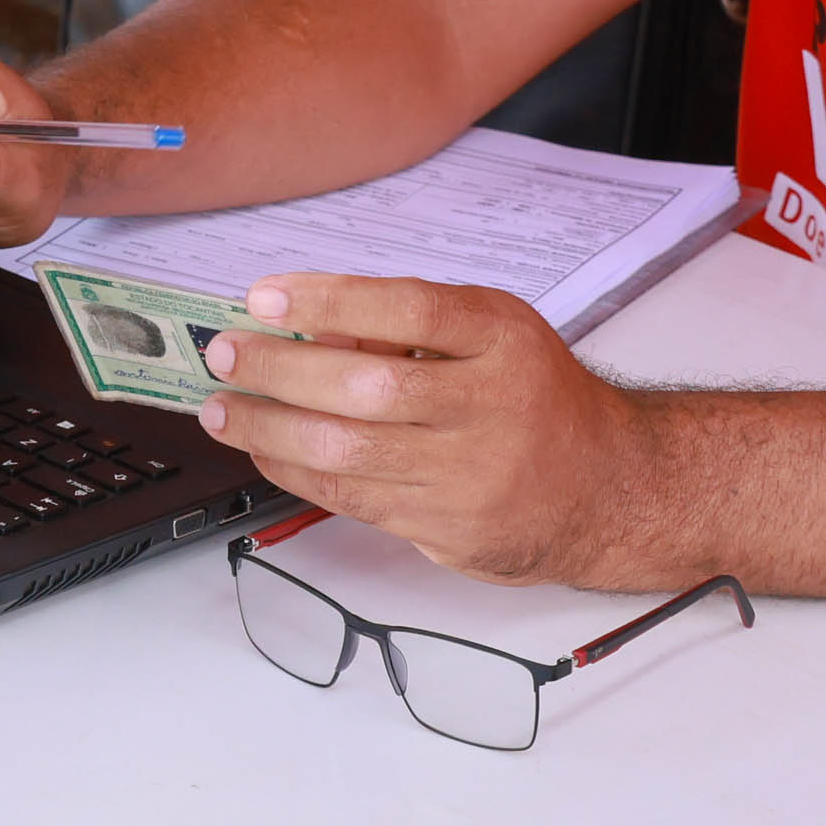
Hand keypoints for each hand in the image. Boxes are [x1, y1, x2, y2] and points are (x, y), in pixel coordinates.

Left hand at [197, 274, 667, 587]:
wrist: (604, 487)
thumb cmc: (532, 396)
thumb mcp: (493, 334)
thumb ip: (411, 325)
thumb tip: (307, 326)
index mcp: (504, 341)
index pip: (411, 311)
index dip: (331, 302)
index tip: (265, 297)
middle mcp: (491, 407)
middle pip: (369, 388)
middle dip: (280, 371)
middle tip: (226, 353)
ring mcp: (469, 475)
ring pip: (349, 452)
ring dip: (269, 427)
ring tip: (221, 408)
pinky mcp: (448, 528)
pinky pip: (353, 499)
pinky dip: (295, 470)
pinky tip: (263, 446)